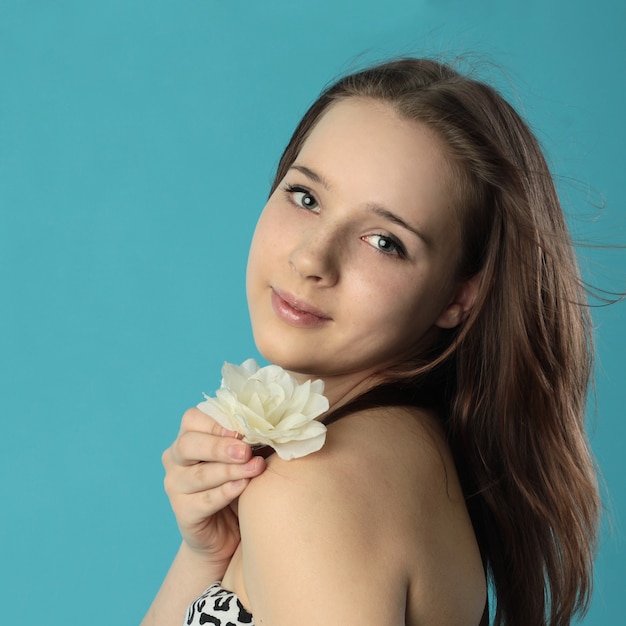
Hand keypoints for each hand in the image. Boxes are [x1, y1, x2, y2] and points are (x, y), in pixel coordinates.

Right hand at [162, 408, 265, 565]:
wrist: (230, 530)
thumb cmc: (240, 482)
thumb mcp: (244, 457)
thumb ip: (250, 441)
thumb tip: (271, 427)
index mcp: (189, 437)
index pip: (192, 419)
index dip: (217, 423)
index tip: (243, 430)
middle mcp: (175, 459)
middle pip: (187, 444)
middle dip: (219, 446)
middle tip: (246, 451)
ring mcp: (175, 486)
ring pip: (199, 474)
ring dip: (230, 470)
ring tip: (256, 468)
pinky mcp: (182, 512)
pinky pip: (204, 501)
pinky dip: (226, 492)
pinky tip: (244, 486)